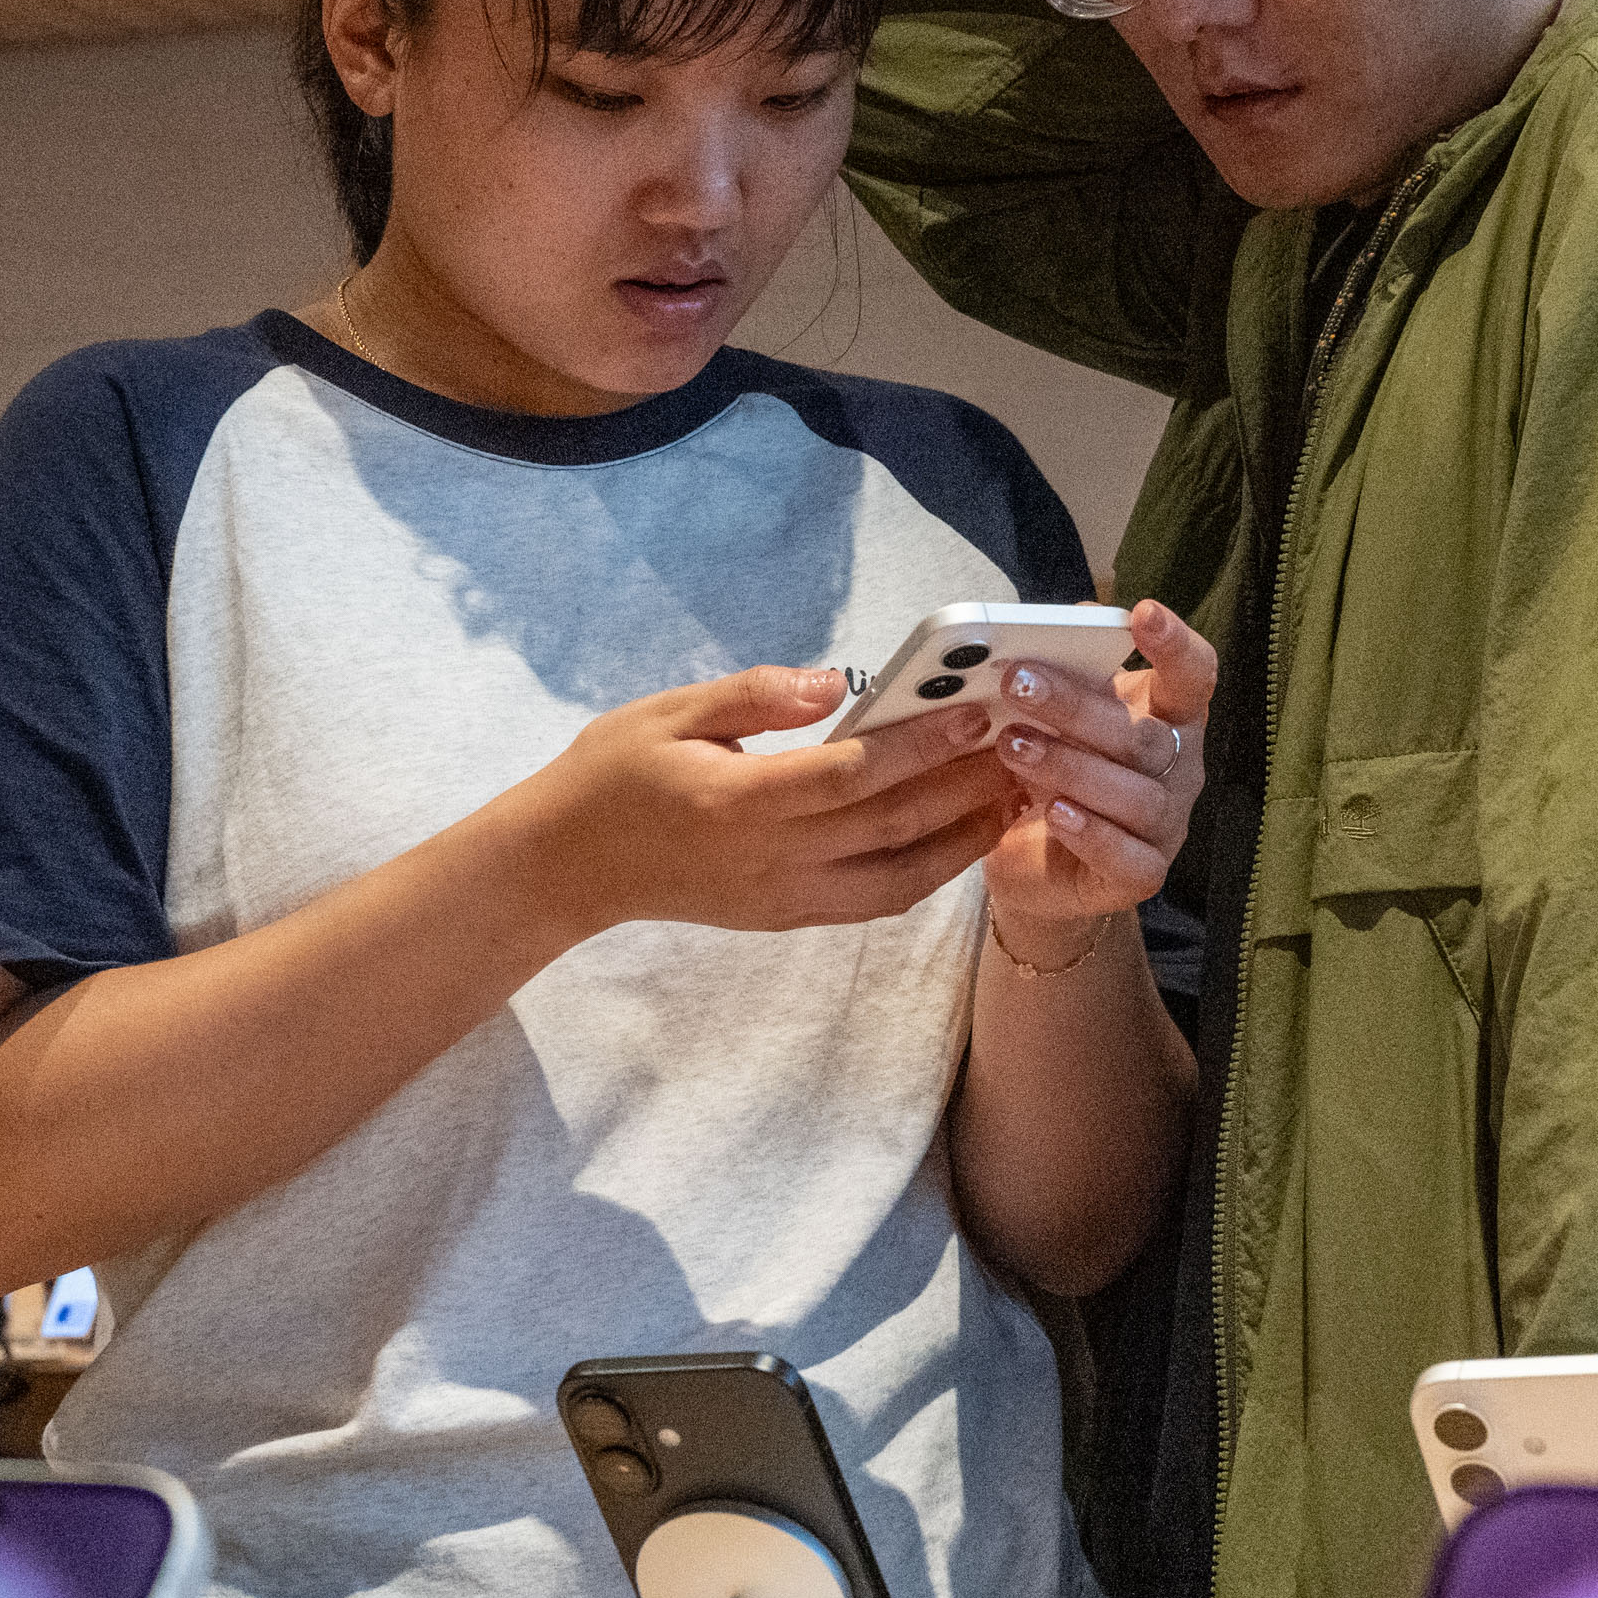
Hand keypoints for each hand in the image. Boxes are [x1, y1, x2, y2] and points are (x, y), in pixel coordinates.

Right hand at [497, 667, 1017, 944]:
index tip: (982, 710)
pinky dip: (929, 870)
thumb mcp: (670, 712)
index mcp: (741, 803)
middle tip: (1028, 746)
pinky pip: (876, 900)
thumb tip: (838, 681)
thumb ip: (755, 695)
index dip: (925, 745)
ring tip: (1016, 794)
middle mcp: (773, 861)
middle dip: (968, 786)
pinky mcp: (789, 916)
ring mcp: (784, 897)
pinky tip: (963, 834)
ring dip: (964, 838)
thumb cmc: (615, 774)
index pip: (854, 774)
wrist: (569, 866)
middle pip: (893, 825)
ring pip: (900, 876)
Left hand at [979, 601, 1213, 960]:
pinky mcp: (1142, 876)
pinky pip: (1127, 858)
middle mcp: (1179, 769)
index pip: (1193, 675)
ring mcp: (1166, 826)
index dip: (1175, 645)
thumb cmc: (1053, 772)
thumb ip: (1065, 670)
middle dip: (1077, 706)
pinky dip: (1091, 834)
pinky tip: (1054, 812)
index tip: (1142, 612)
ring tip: (1012, 746)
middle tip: (1017, 682)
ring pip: (1135, 796)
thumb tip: (1059, 621)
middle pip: (1143, 736)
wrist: (1035, 864)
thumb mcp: (1055, 716)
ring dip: (1070, 767)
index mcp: (1169, 716)